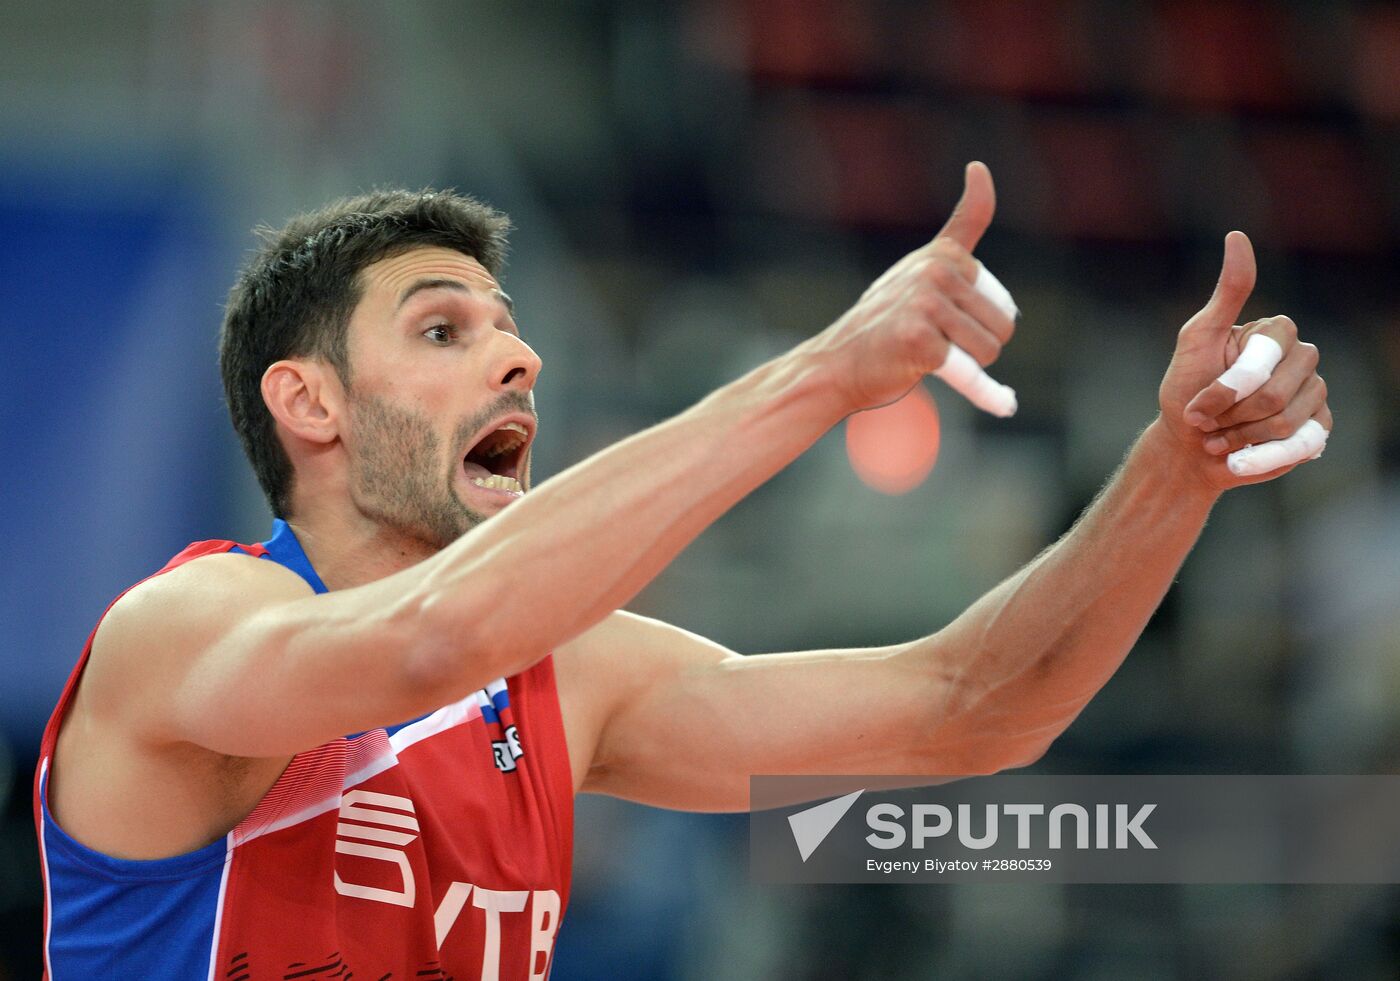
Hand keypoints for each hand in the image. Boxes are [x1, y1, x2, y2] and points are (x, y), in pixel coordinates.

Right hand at [813, 162, 1017, 413]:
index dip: (980, 253)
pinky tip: (1003, 402)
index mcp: (942, 254)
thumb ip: (956, 241)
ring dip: (973, 366)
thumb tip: (981, 172)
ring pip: (991, 348)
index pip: (988, 260)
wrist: (836, 365)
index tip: (975, 175)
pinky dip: (986, 393)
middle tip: (940, 345)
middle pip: (1004, 320)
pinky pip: (972, 373)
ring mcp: (926, 304)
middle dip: (982, 341)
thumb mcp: (918, 274)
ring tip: (933, 361)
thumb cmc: (882, 325)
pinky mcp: (920, 340)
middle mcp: (935, 271)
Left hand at [1157, 231, 1332, 490]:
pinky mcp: (1316, 430)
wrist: (1186, 447)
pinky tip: (1236, 459)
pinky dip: (1259, 458)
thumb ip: (1226, 293)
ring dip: (1239, 438)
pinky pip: (1300, 445)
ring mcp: (1314, 394)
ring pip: (1287, 422)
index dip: (1228, 387)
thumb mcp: (1197, 338)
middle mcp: (1303, 358)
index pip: (1266, 356)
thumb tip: (1237, 235)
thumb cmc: (1185, 391)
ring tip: (1217, 438)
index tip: (1196, 403)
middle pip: (1276, 394)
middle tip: (1204, 421)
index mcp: (1276, 332)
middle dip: (1229, 416)